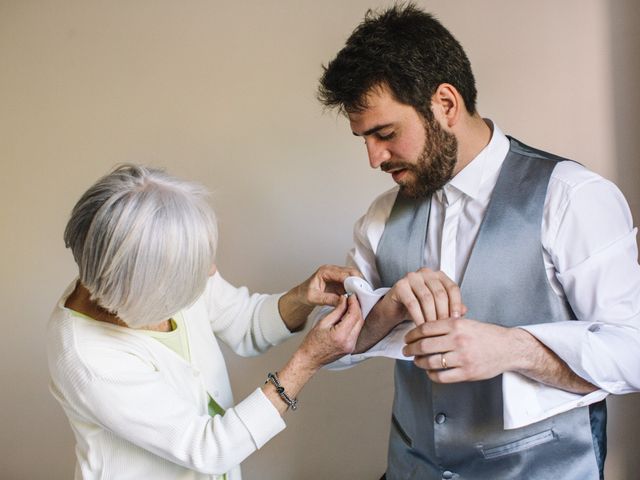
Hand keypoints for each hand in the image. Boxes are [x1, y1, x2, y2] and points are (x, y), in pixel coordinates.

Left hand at [279, 265, 361, 331]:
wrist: (302, 295)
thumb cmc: (305, 294)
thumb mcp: (314, 298)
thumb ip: (327, 299)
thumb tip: (341, 301)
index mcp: (325, 271)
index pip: (343, 273)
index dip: (352, 281)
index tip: (358, 290)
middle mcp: (332, 270)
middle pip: (351, 272)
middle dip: (359, 281)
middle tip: (364, 292)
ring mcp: (337, 275)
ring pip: (353, 276)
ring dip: (359, 284)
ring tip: (363, 295)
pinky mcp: (340, 282)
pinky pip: (351, 283)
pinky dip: (356, 288)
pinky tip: (358, 296)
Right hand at [295, 294, 363, 370]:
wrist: (310, 358)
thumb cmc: (312, 342)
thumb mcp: (323, 322)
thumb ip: (337, 311)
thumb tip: (345, 300)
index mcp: (341, 335)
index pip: (354, 315)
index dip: (354, 303)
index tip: (351, 296)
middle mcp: (349, 342)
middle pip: (359, 320)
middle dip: (357, 307)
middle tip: (351, 299)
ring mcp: (351, 346)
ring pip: (359, 326)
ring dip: (356, 315)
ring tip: (350, 306)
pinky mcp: (351, 348)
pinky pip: (356, 332)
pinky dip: (354, 322)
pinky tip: (349, 317)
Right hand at [377, 268, 465, 325]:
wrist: (394, 310)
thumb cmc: (418, 307)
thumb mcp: (437, 308)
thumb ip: (450, 307)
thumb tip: (465, 311)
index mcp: (438, 275)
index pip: (452, 288)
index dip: (456, 304)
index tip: (457, 320)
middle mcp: (426, 273)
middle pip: (439, 293)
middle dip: (443, 313)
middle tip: (444, 328)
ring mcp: (412, 277)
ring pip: (426, 298)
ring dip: (431, 316)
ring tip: (433, 329)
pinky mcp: (400, 286)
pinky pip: (412, 303)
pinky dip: (418, 317)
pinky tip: (420, 327)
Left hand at [402, 317, 517, 382]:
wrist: (509, 348)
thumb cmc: (487, 335)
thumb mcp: (467, 322)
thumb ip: (447, 324)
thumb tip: (424, 328)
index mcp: (456, 325)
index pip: (425, 328)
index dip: (412, 334)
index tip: (408, 338)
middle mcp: (458, 340)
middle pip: (424, 345)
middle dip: (411, 349)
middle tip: (406, 350)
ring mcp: (463, 358)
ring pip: (431, 362)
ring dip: (419, 362)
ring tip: (417, 361)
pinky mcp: (467, 373)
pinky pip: (442, 376)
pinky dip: (432, 374)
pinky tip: (430, 371)